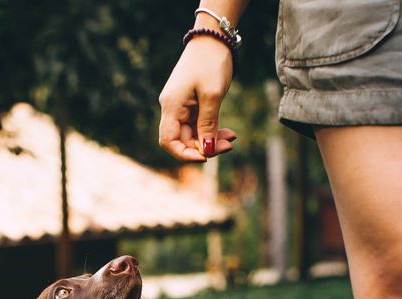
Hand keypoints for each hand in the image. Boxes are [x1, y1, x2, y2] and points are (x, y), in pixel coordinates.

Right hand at [158, 36, 237, 161]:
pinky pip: (199, 124)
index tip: (205, 157)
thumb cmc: (210, 62)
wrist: (213, 38)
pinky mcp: (191, 103)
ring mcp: (181, 106)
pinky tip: (228, 132)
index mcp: (171, 106)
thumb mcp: (212, 95)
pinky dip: (212, 130)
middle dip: (205, 147)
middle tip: (230, 146)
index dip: (184, 154)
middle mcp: (172, 108)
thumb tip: (206, 150)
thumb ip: (208, 124)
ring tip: (232, 139)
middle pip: (183, 140)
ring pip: (193, 134)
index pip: (168, 141)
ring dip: (211, 140)